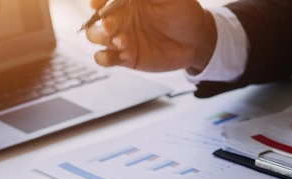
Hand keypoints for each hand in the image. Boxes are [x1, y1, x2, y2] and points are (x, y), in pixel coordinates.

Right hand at [85, 0, 215, 72]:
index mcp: (127, 1)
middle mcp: (121, 18)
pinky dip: (107, 58)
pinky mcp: (126, 58)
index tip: (96, 4)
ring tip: (123, 42)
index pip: (104, 0)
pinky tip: (124, 55)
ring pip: (96, 39)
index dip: (97, 1)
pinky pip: (105, 59)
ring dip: (103, 40)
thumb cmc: (183, 11)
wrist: (195, 39)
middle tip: (111, 28)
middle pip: (96, 21)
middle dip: (100, 25)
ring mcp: (121, 38)